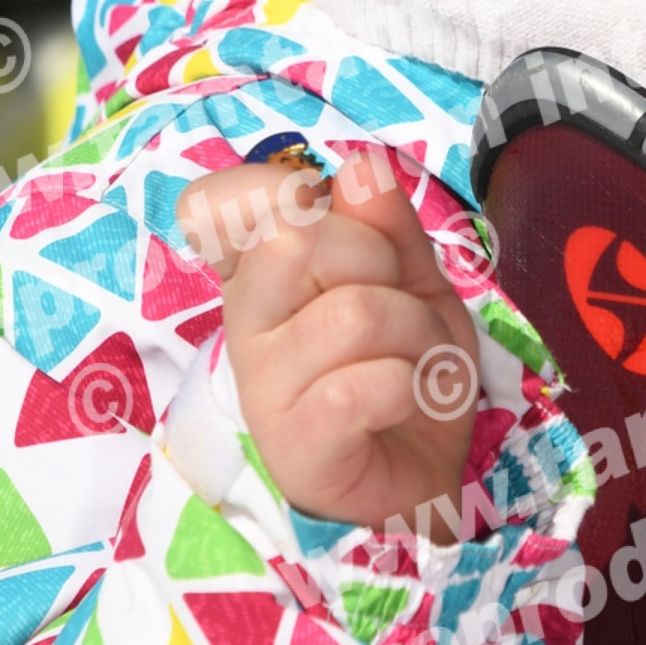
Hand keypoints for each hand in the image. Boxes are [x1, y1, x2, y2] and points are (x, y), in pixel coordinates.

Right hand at [176, 151, 479, 541]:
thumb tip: (358, 167)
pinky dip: (409, 387)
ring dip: (416, 335)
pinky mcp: (296, 450)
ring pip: (351, 314)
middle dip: (380, 263)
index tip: (325, 222)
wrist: (425, 476)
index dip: (280, 191)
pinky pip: (360, 388)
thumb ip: (387, 225)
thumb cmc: (404, 365)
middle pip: (295, 242)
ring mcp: (264, 391)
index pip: (220, 202)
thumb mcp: (412, 278)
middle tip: (400, 306)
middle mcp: (246, 325)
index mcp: (261, 273)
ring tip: (420, 362)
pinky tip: (406, 401)